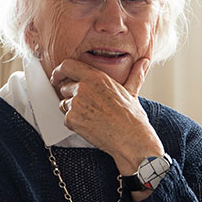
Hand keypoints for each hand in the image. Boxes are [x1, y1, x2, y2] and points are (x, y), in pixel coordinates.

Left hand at [50, 57, 163, 175]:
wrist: (130, 139)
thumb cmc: (132, 117)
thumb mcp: (132, 91)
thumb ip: (134, 74)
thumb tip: (144, 62)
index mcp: (96, 77)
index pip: (67, 66)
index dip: (59, 71)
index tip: (57, 77)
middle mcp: (83, 88)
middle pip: (64, 87)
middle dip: (71, 95)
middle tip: (88, 105)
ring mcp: (76, 104)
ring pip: (64, 103)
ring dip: (72, 109)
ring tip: (92, 116)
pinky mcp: (71, 119)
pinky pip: (66, 118)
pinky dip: (74, 123)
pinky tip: (90, 125)